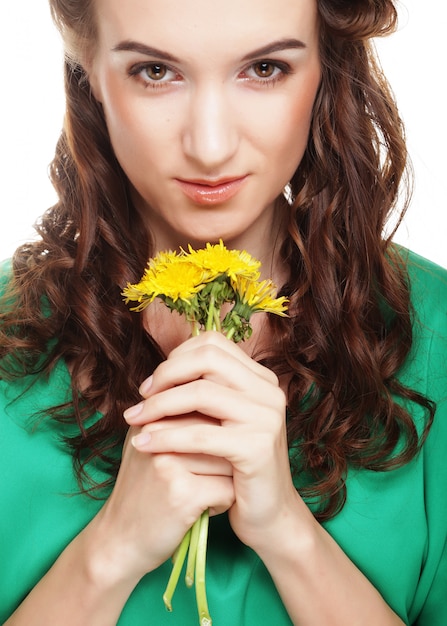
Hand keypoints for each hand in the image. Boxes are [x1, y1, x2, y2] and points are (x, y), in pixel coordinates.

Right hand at [94, 413, 233, 583]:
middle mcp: (159, 432)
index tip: (194, 459)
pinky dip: (222, 504)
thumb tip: (224, 397)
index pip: (209, 411)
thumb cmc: (144, 492)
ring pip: (230, 461)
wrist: (118, 541)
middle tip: (199, 480)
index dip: (213, 438)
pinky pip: (228, 489)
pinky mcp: (182, 492)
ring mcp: (169, 462)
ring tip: (198, 495)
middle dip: (223, 459)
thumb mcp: (151, 446)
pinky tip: (199, 510)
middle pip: (223, 433)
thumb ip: (178, 419)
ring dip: (225, 481)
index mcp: (154, 416)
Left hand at [125, 331, 301, 553]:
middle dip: (166, 374)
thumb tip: (160, 372)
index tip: (153, 383)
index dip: (177, 357)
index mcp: (260, 378)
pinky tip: (143, 444)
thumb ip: (203, 392)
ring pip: (200, 393)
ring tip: (133, 421)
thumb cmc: (236, 465)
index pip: (213, 344)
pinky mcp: (257, 448)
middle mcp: (269, 391)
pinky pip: (201, 434)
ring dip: (158, 405)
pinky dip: (166, 436)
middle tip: (141, 397)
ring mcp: (266, 417)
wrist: (267, 513)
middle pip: (208, 359)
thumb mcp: (223, 421)